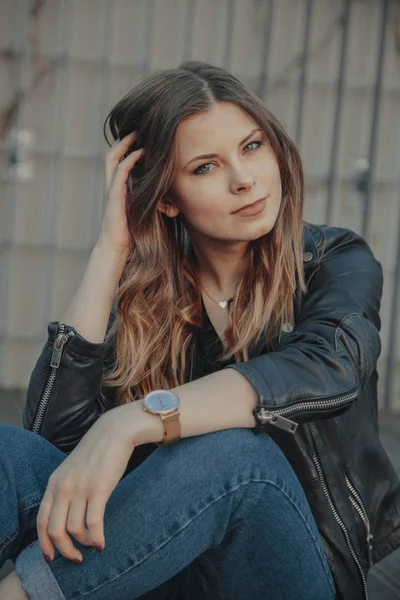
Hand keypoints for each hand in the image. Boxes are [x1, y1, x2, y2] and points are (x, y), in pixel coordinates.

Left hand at [36, 411, 137, 562]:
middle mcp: (63, 487)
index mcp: (54, 483)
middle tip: (76, 558)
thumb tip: (66, 519)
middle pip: (55, 530)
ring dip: (84, 544)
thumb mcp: (72, 470)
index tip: (53, 557)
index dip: (44, 544)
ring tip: (92, 545)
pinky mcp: (99, 489)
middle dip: (64, 551)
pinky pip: (93, 523)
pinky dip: (96, 538)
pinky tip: (102, 544)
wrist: (115, 431)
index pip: (41, 521)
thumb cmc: (96, 452)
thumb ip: (65, 490)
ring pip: (74, 530)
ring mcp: (80, 488)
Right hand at [97, 131, 144, 255]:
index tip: (141, 137)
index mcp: (117, 189)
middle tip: (138, 128)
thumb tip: (169, 195)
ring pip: (113, 159)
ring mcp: (111, 190)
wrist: (117, 249)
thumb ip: (150, 200)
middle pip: (113, 155)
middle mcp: (111, 186)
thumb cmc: (132, 234)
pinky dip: (130, 160)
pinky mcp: (114, 196)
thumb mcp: (142, 212)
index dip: (127, 148)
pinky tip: (140, 152)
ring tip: (138, 133)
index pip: (119, 162)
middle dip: (124, 140)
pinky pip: (120, 172)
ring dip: (125, 145)